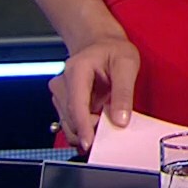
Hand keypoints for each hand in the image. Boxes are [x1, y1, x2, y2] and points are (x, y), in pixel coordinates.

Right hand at [50, 34, 139, 151]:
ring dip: (87, 131)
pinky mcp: (63, 102)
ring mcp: (60, 93)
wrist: (101, 44)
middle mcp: (62, 83)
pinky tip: (98, 123)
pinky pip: (72, 122)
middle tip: (111, 134)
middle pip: (70, 118)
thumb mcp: (127, 64)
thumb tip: (121, 120)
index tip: (90, 143)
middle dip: (89, 131)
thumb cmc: (113, 50)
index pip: (76, 104)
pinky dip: (84, 128)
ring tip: (107, 125)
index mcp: (76, 70)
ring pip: (69, 124)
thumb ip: (124, 93)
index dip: (83, 127)